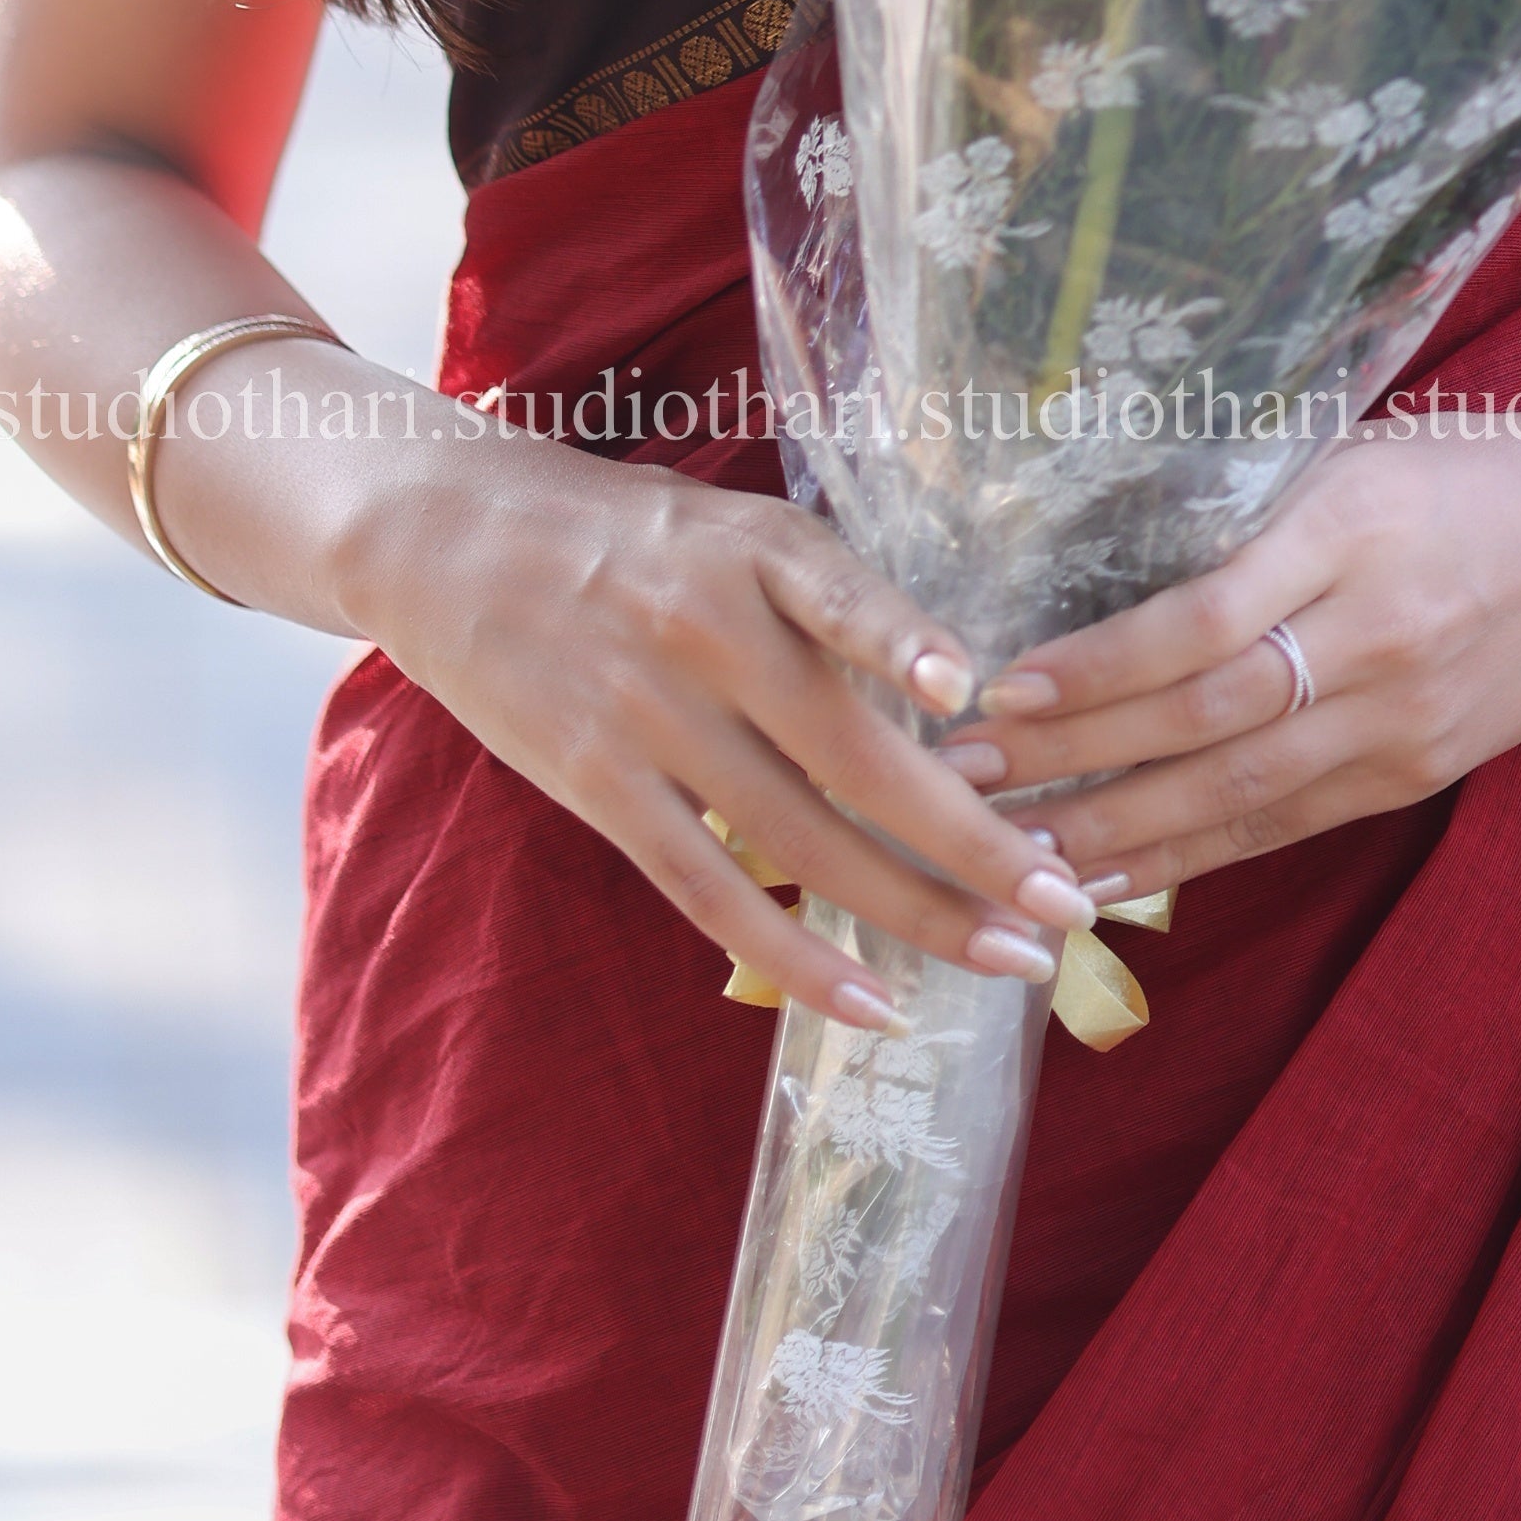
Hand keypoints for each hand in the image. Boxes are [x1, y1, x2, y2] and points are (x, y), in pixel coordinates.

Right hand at [326, 422, 1104, 1033]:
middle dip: (974, 840)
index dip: (902, 642)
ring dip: (916, 912)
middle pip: (854, 756)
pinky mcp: (601, 786)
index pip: (836, 594)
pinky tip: (872, 998)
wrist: (448, 537)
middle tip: (1071, 900)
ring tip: (1012, 963)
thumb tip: (952, 691)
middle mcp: (704, 630)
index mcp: (749, 546)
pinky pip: (713, 891)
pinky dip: (797, 954)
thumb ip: (823, 595)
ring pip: (802, 841)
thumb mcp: (728, 522)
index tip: (979, 692)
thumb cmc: (621, 531)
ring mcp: (649, 717)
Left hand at [933, 407, 1520, 902]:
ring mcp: (1405, 717)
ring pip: (1239, 792)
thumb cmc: (1467, 469)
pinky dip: (1192, 857)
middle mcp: (1380, 631)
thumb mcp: (1355, 450)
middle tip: (958, 778)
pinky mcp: (1418, 773)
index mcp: (1354, 525)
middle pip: (1205, 716)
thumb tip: (1090, 540)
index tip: (998, 684)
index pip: (1205, 616)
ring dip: (1114, 832)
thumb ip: (1249, 506)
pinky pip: (1286, 825)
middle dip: (1072, 758)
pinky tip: (1110, 881)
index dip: (1097, 666)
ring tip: (1006, 854)